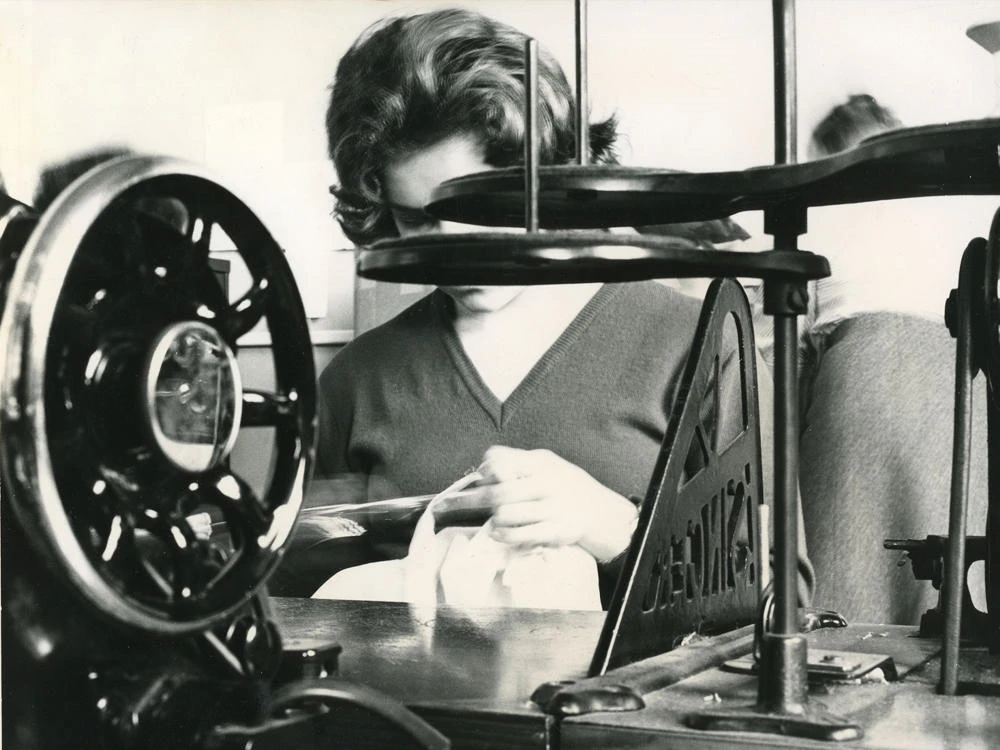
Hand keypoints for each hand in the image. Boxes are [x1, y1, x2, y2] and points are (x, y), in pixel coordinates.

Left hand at [471, 446, 637, 562]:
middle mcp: (547, 484)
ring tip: (497, 517)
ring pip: (507, 515)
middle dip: (482, 499)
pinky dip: (502, 535)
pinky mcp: (554, 532)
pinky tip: (498, 532)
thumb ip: (514, 460)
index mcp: (540, 463)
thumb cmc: (560, 482)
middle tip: (479, 502)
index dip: (486, 471)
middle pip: (500, 492)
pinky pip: (518, 535)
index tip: (483, 478)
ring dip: (495, 517)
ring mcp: (552, 509)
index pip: (501, 461)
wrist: (595, 508)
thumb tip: (483, 471)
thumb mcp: (543, 461)